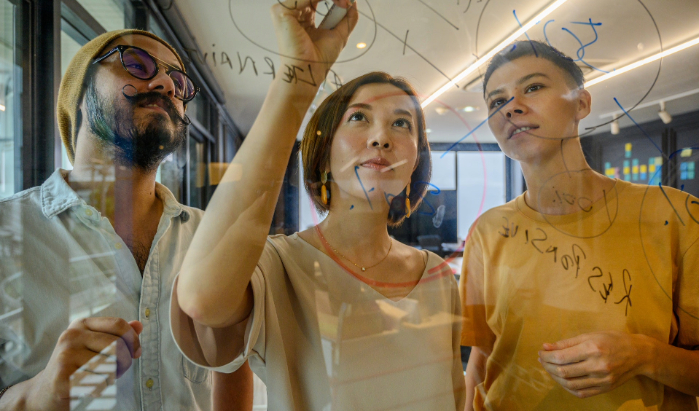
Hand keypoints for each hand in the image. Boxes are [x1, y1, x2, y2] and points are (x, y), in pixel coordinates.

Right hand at [25, 317, 142, 409]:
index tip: (136, 353)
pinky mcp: (62, 375)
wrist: (46, 390)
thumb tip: (139, 325)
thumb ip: (117, 335)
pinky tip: (90, 388)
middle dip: (125, 362)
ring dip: (113, 377)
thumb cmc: (78, 366)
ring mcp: (65, 354)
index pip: (118, 324)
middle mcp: (71, 335)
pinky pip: (99, 382)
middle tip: (118, 371)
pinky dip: (101, 388)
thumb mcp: (95, 345)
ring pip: (110, 365)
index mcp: (81, 324)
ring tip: (101, 379)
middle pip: (118, 345)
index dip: (133, 339)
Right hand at [270, 0, 357, 79]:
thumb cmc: (320, 59)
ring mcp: (285, 11)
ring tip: (344, 2)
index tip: (349, 2)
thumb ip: (347, 18)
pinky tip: (337, 2)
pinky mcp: (281, 12)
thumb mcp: (339, 34)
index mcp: (302, 17)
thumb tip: (353, 2)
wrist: (310, 70)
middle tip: (348, 1)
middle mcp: (292, 12)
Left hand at [538, 331, 652, 397]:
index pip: (561, 357)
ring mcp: (602, 379)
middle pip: (563, 372)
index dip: (546, 356)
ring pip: (570, 384)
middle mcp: (597, 365)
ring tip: (550, 369)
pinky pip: (581, 393)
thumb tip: (546, 347)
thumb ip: (567, 343)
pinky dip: (568, 387)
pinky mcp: (605, 388)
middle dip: (547, 366)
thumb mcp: (590, 335)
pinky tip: (563, 379)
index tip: (541, 352)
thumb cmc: (613, 340)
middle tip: (542, 360)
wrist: (639, 354)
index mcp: (592, 348)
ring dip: (555, 378)